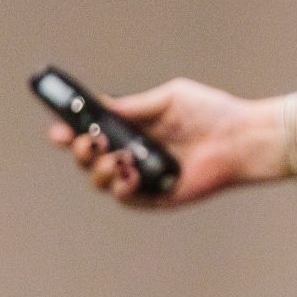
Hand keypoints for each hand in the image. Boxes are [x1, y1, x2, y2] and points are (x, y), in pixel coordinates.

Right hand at [46, 77, 276, 208]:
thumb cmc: (211, 113)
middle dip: (79, 151)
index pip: (92, 131)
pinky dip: (121, 188)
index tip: (56, 129)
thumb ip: (133, 106)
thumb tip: (100, 105)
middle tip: (87, 143)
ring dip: (99, 170)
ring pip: (101, 180)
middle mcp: (132, 152)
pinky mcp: (155, 196)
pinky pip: (126, 198)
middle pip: (88, 158)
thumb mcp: (168, 99)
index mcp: (132, 127)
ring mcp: (142, 175)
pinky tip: (128, 176)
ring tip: (115, 158)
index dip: (69, 132)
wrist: (240, 137)